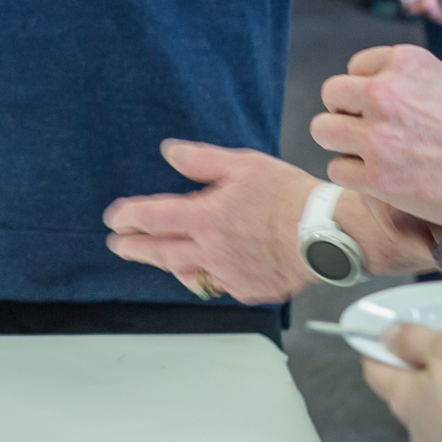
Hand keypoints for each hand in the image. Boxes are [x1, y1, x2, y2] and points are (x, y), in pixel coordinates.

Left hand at [103, 142, 323, 302]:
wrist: (328, 234)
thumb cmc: (289, 197)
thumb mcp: (244, 165)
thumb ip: (202, 161)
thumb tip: (171, 152)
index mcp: (206, 218)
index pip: (154, 217)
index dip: (129, 216)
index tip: (114, 217)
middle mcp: (211, 251)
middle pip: (160, 252)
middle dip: (134, 247)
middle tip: (118, 244)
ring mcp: (229, 275)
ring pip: (185, 273)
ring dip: (165, 264)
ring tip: (154, 258)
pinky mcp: (249, 289)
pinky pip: (216, 286)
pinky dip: (202, 277)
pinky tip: (200, 272)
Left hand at [311, 45, 441, 230]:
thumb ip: (420, 83)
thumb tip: (402, 90)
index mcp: (405, 62)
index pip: (355, 68)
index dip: (366, 91)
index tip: (383, 110)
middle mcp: (384, 91)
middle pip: (332, 95)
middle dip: (348, 114)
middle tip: (371, 134)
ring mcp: (378, 134)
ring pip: (323, 131)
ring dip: (344, 145)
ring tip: (373, 159)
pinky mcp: (378, 176)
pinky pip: (337, 170)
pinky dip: (354, 178)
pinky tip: (381, 181)